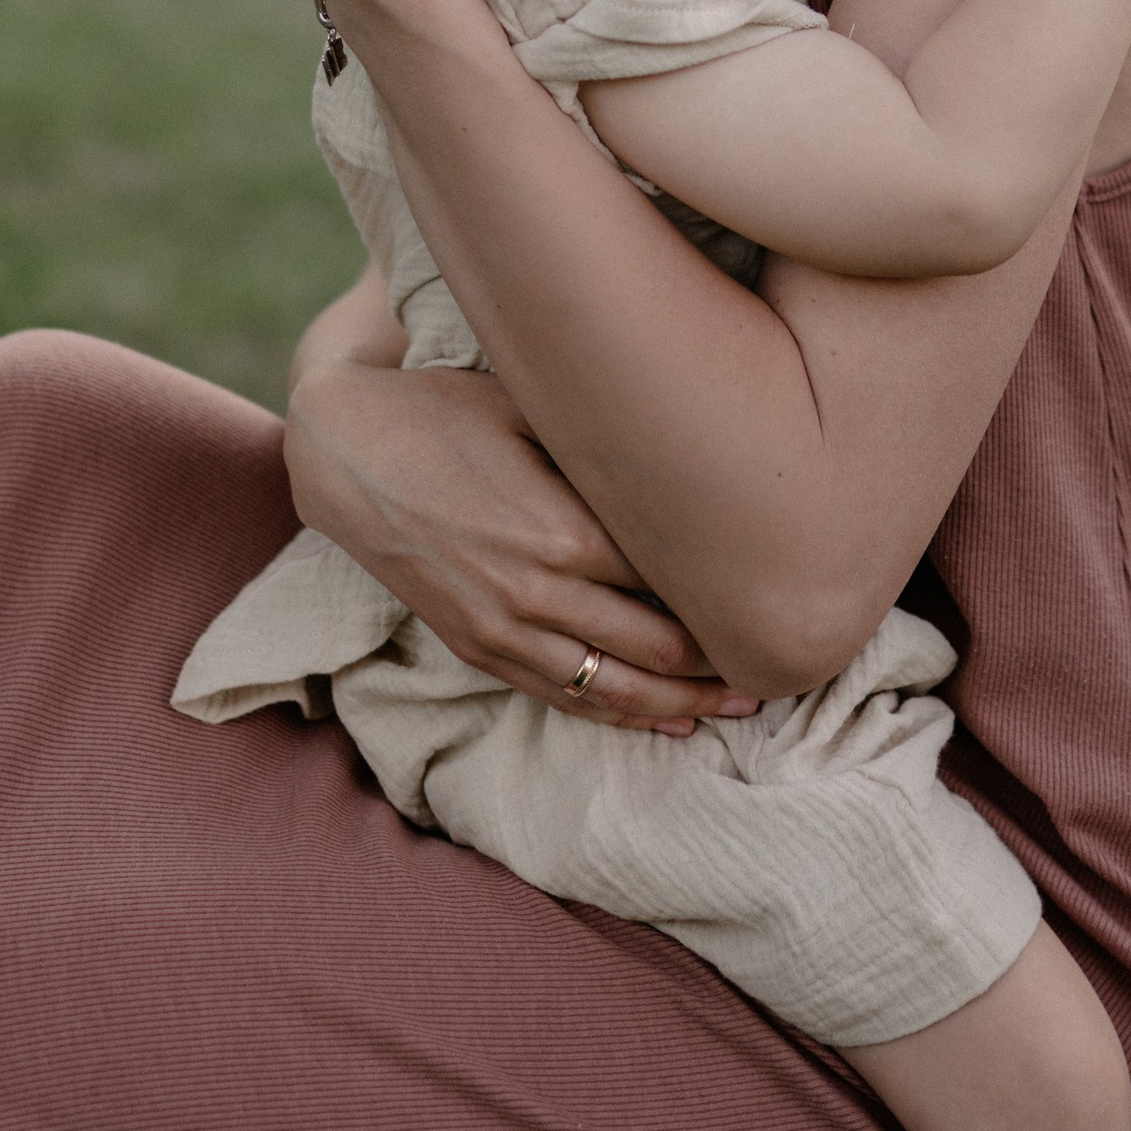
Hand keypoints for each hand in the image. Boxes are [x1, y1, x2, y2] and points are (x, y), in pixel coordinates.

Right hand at [284, 350, 759, 734]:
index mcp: (565, 529)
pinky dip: (622, 715)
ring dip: (686, 702)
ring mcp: (504, 627)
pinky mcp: (478, 646)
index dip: (735, 595)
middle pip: (661, 646)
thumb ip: (608, 448)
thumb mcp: (532, 408)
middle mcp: (539, 590)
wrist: (345, 452)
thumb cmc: (446, 410)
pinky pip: (564, 698)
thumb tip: (694, 462)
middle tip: (786, 658)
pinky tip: (668, 722)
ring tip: (743, 705)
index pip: (677, 582)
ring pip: (618, 687)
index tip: (783, 592)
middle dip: (726, 661)